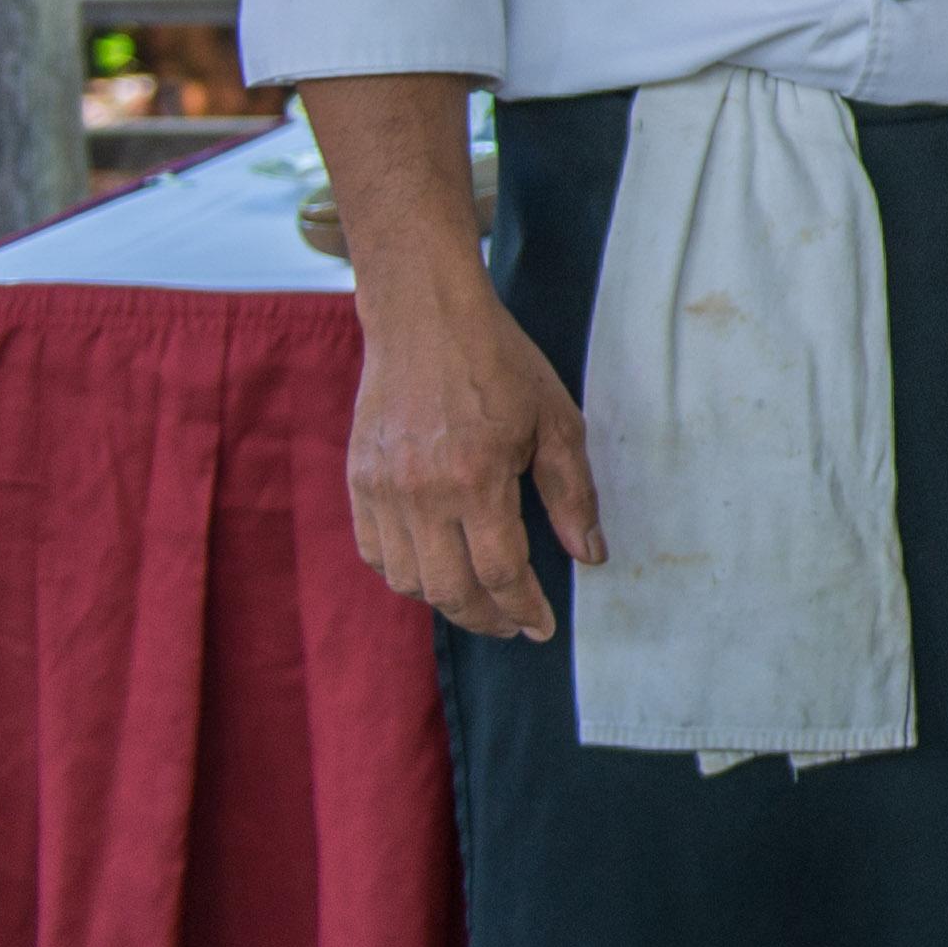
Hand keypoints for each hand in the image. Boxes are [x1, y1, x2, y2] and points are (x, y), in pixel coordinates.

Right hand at [343, 254, 603, 640]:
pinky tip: (435, 569)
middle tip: (513, 625)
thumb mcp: (556, 422)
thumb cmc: (500, 365)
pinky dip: (404, 573)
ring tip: (480, 599)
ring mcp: (382, 489)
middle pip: (449, 589)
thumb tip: (589, 555)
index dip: (524, 609)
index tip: (542, 627)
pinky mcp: (358, 480)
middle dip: (487, 619)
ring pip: (406, 579)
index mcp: (476, 478)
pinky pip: (374, 551)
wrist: (425, 319)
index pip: (500, 573)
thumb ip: (572, 495)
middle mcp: (420, 492)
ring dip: (445, 601)